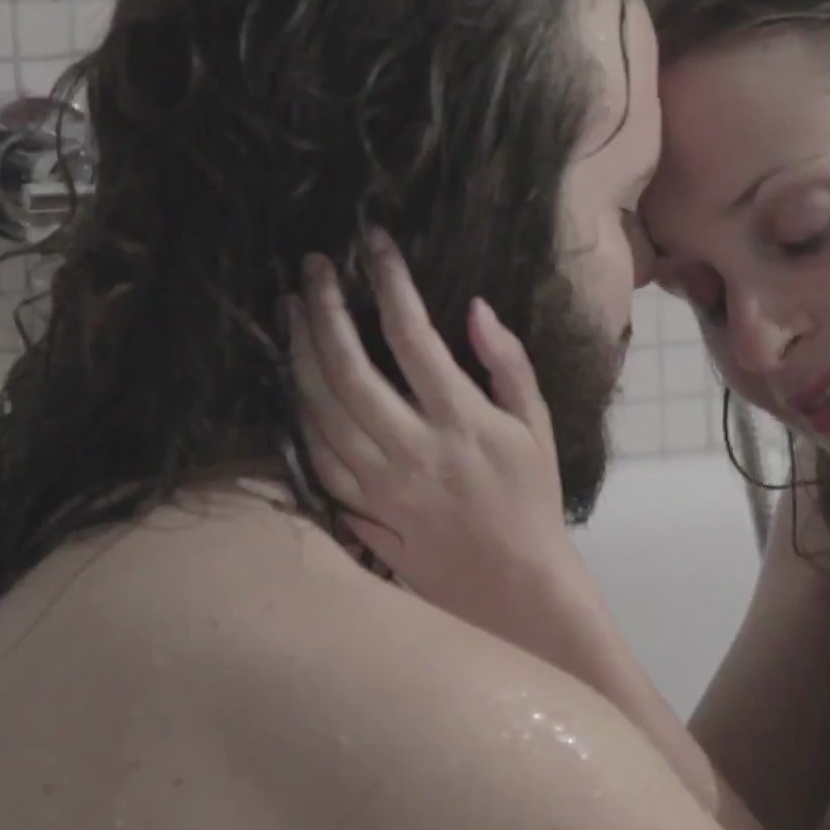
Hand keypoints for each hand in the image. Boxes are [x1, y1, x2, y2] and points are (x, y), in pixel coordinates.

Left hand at [285, 227, 588, 642]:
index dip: (389, 281)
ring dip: (300, 353)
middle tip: (312, 267)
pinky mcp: (360, 511)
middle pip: (348, 368)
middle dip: (324, 309)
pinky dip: (298, 412)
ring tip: (293, 310)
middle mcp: (413, 449)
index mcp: (462, 422)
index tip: (373, 242)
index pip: (412, 336)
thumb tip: (474, 309)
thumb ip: (509, 364)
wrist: (513, 586)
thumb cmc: (532, 500)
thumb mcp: (537, 427)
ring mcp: (380, 484)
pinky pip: (315, 455)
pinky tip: (293, 378)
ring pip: (320, 409)